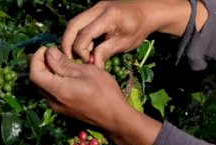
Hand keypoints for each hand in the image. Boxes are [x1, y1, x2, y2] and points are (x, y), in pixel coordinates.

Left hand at [29, 46, 161, 144]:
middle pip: (36, 81)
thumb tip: (49, 52)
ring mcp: (58, 108)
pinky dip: (53, 80)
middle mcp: (53, 101)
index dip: (36, 58)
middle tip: (51, 52)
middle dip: (40, 64)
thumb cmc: (104, 92)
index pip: (34, 73)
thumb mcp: (86, 71)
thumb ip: (64, 63)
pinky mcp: (64, 110)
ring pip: (43, 87)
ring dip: (47, 72)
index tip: (47, 48)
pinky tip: (66, 74)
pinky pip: (52, 93)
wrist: (115, 117)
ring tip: (60, 61)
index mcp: (58, 90)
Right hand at [61, 0, 192, 66]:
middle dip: (67, 43)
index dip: (81, 50)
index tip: (87, 61)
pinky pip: (81, 22)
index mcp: (108, 17)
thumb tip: (93, 66)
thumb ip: (105, 52)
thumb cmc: (138, 28)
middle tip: (70, 59)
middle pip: (73, 25)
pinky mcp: (95, 10)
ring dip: (72, 39)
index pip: (85, 34)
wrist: (147, 11)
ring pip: (74, 23)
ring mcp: (95, 7)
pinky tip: (85, 47)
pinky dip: (79, 34)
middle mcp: (98, 9)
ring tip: (78, 55)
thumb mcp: (123, 44)